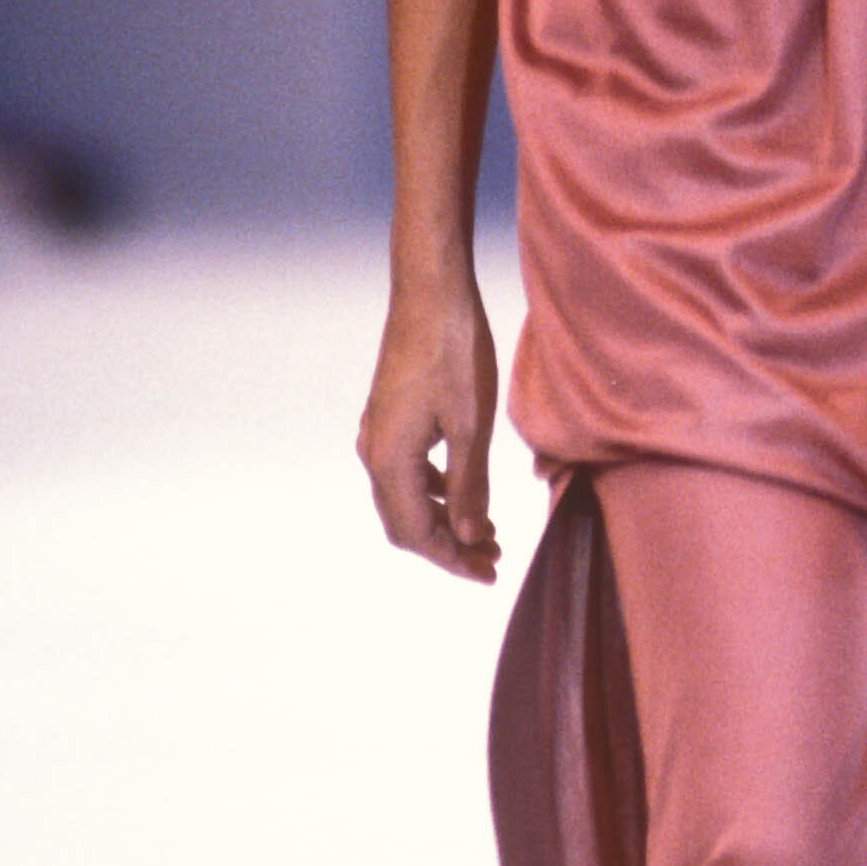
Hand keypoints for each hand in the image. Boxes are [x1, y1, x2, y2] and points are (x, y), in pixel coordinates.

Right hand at [358, 278, 501, 580]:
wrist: (430, 291)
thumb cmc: (454, 351)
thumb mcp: (473, 424)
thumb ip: (471, 486)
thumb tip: (471, 537)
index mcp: (390, 460)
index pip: (418, 533)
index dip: (453, 560)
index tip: (489, 574)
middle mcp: (375, 451)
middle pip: (405, 523)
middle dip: (448, 546)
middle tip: (491, 559)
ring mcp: (378, 432)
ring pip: (406, 498)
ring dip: (443, 519)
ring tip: (486, 531)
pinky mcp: (388, 415)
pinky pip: (406, 470)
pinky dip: (435, 491)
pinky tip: (463, 489)